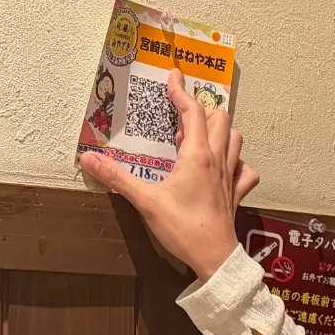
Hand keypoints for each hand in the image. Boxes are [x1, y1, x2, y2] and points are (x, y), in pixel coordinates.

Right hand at [79, 68, 260, 281]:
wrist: (214, 258)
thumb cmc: (184, 229)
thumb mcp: (145, 201)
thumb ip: (116, 178)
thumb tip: (88, 159)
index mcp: (197, 155)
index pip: (193, 111)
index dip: (181, 92)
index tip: (172, 77)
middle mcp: (218, 160)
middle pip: (220, 119)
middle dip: (202, 110)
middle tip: (180, 117)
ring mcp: (230, 177)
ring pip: (235, 139)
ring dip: (220, 131)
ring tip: (196, 139)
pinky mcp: (236, 194)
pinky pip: (245, 170)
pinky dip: (237, 163)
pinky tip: (224, 168)